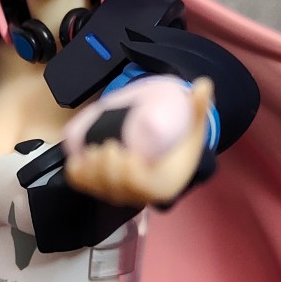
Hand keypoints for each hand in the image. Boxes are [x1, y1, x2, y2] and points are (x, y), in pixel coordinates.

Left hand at [64, 78, 214, 206]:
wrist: (170, 158)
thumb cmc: (182, 142)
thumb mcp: (194, 124)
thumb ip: (199, 106)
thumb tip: (204, 84)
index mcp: (163, 185)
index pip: (138, 184)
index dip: (124, 171)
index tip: (117, 148)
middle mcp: (141, 196)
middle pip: (115, 188)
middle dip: (103, 169)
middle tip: (104, 145)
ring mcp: (122, 195)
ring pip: (98, 189)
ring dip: (89, 172)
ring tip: (90, 151)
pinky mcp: (106, 191)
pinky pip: (87, 189)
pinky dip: (78, 177)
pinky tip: (76, 161)